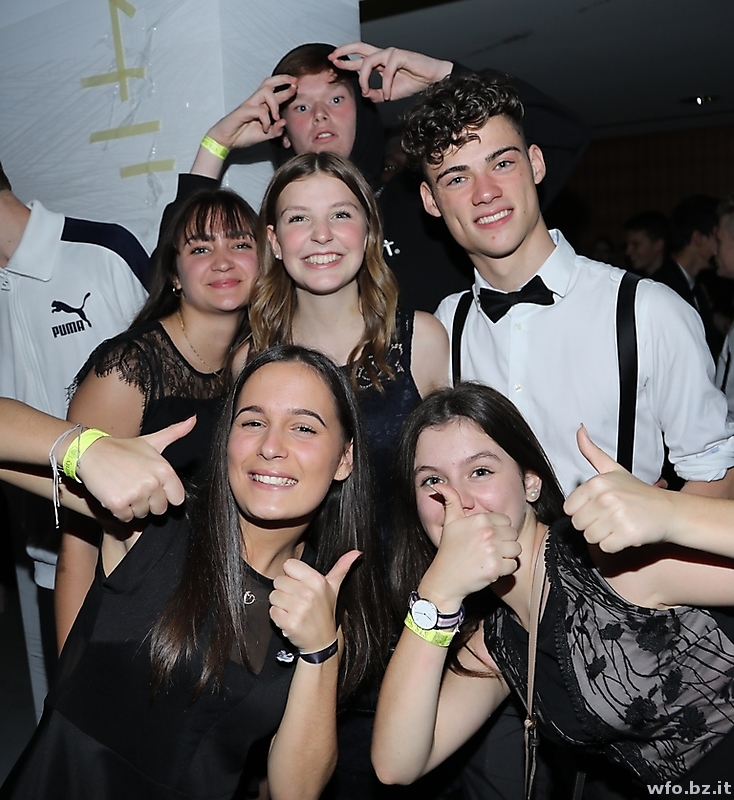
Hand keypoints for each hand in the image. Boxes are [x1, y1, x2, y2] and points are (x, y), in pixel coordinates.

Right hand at [75, 416, 193, 521]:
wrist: (90, 451)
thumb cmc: (123, 448)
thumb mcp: (152, 440)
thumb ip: (175, 433)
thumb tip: (194, 419)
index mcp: (164, 470)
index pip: (177, 499)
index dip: (165, 496)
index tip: (153, 487)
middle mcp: (153, 483)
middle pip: (160, 509)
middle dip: (148, 502)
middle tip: (134, 486)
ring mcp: (135, 494)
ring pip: (142, 514)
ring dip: (133, 506)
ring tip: (123, 488)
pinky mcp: (118, 503)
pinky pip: (126, 518)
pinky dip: (119, 511)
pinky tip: (114, 495)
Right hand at [206, 75, 297, 149]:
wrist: (226, 140)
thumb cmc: (242, 135)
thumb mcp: (265, 135)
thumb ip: (275, 130)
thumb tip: (284, 122)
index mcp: (261, 105)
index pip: (274, 91)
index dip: (285, 87)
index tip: (296, 85)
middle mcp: (255, 101)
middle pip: (268, 82)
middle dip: (282, 79)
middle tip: (294, 82)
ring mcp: (249, 105)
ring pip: (265, 92)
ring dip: (275, 104)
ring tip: (276, 117)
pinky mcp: (243, 111)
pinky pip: (259, 110)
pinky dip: (266, 120)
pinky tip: (264, 129)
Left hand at [269, 550, 360, 652]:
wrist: (322, 642)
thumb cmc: (325, 611)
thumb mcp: (334, 588)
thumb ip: (342, 567)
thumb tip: (356, 552)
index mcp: (317, 580)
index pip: (289, 565)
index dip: (292, 575)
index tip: (300, 585)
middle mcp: (308, 592)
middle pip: (279, 580)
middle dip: (285, 590)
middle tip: (297, 600)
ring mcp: (298, 608)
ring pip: (274, 596)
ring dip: (281, 604)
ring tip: (293, 609)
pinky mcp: (289, 622)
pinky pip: (272, 611)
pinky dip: (278, 616)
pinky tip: (290, 619)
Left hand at [329, 42, 451, 102]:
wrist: (431, 80)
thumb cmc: (413, 82)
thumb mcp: (389, 93)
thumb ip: (376, 94)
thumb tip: (364, 95)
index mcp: (379, 62)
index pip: (359, 58)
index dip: (345, 59)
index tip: (334, 63)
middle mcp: (382, 55)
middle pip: (359, 47)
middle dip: (344, 51)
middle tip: (334, 59)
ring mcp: (390, 53)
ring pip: (368, 61)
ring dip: (363, 78)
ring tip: (365, 90)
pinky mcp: (398, 55)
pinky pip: (385, 71)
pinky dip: (385, 85)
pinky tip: (389, 94)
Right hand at [420, 485, 520, 609]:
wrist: (445, 578)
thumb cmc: (448, 550)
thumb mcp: (450, 522)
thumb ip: (451, 500)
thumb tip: (439, 484)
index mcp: (480, 519)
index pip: (505, 520)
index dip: (498, 530)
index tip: (487, 538)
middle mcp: (488, 533)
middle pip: (513, 534)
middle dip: (504, 543)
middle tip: (489, 550)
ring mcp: (493, 551)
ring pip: (516, 549)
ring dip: (507, 555)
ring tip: (492, 558)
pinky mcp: (496, 568)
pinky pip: (513, 565)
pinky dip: (505, 570)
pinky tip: (491, 568)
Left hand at [564, 425, 675, 551]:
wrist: (669, 511)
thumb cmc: (638, 492)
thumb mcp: (613, 469)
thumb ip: (592, 451)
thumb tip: (579, 429)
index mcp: (597, 483)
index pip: (569, 508)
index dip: (583, 510)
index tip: (599, 507)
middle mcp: (605, 498)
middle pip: (578, 524)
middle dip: (592, 523)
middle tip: (610, 517)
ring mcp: (616, 517)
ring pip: (590, 537)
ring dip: (603, 535)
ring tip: (617, 524)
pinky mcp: (627, 535)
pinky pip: (604, 548)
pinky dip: (614, 545)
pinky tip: (625, 534)